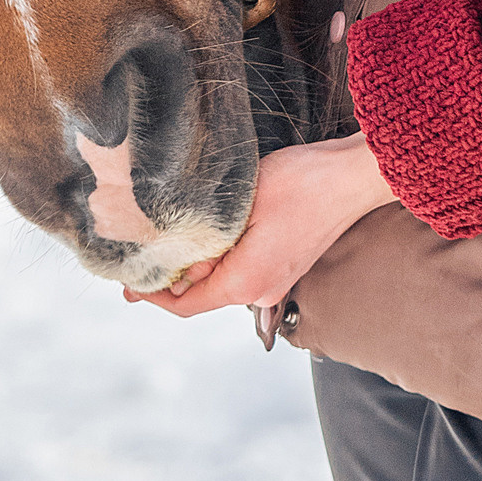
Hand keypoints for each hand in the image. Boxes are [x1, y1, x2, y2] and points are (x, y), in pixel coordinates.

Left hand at [123, 136, 393, 318]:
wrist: (354, 176)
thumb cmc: (302, 182)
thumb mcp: (240, 203)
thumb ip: (204, 238)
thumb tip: (171, 261)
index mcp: (246, 283)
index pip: (185, 305)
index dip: (152, 296)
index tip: (127, 282)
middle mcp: (261, 292)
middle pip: (202, 295)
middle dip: (171, 276)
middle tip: (141, 251)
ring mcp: (276, 282)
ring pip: (222, 280)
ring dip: (198, 263)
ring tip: (173, 236)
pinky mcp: (285, 266)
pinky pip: (242, 270)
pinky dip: (221, 257)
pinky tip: (211, 232)